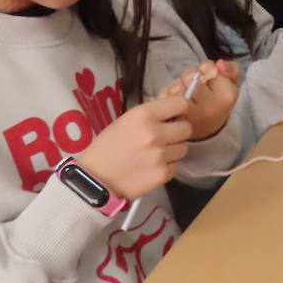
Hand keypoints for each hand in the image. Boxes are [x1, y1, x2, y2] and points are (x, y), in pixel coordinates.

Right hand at [77, 93, 193, 199]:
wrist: (95, 178)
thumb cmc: (107, 147)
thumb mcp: (125, 121)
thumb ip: (151, 115)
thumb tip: (174, 113)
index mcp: (144, 115)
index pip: (180, 104)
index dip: (181, 109)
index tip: (177, 115)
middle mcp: (154, 133)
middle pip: (187, 128)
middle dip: (178, 132)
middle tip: (166, 137)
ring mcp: (160, 155)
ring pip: (184, 148)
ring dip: (174, 150)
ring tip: (156, 154)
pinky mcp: (162, 174)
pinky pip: (176, 165)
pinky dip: (167, 166)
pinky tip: (152, 166)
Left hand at [164, 59, 238, 140]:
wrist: (206, 128)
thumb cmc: (217, 101)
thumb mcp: (230, 84)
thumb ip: (231, 69)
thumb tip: (220, 63)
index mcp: (226, 97)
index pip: (208, 67)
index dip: (205, 69)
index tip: (209, 81)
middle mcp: (209, 108)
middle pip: (190, 76)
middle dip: (190, 77)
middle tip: (196, 88)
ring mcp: (190, 116)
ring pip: (177, 85)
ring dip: (179, 86)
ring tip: (187, 96)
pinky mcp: (173, 119)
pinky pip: (166, 95)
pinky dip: (169, 94)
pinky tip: (176, 102)